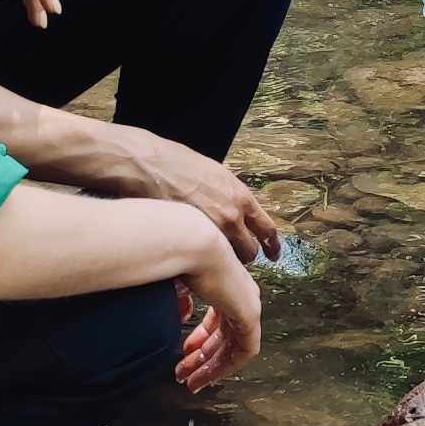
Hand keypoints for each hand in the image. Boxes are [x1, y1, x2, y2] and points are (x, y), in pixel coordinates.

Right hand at [116, 126, 281, 264]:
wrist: (151, 166)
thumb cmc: (178, 165)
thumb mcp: (217, 175)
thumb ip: (231, 196)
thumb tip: (236, 211)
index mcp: (240, 196)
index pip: (267, 229)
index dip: (272, 245)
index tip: (273, 253)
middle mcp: (231, 215)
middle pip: (249, 251)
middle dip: (244, 256)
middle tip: (236, 256)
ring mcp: (210, 229)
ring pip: (227, 260)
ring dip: (224, 260)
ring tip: (212, 255)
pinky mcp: (190, 238)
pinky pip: (204, 258)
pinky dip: (203, 259)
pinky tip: (194, 254)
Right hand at [174, 237, 263, 388]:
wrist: (192, 243)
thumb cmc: (181, 254)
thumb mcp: (178, 283)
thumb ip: (182, 300)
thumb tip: (183, 315)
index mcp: (226, 285)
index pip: (219, 320)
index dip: (202, 340)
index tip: (185, 353)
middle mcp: (241, 295)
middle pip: (226, 336)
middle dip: (204, 358)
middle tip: (185, 373)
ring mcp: (248, 305)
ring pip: (235, 347)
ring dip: (212, 367)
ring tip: (192, 382)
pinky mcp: (249, 315)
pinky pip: (244, 350)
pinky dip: (227, 366)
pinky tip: (209, 376)